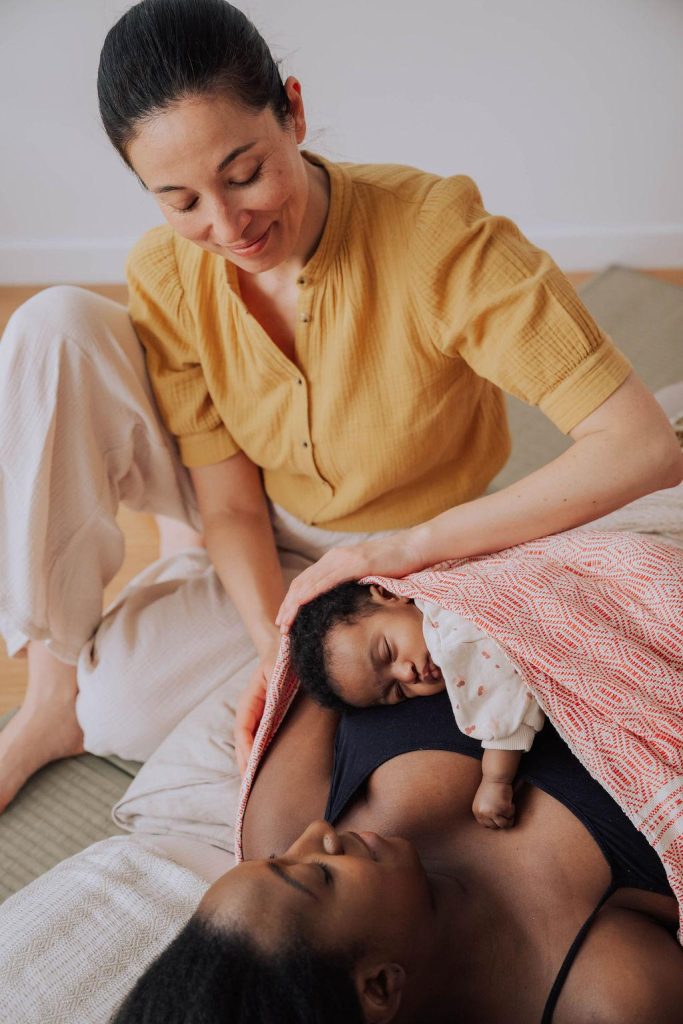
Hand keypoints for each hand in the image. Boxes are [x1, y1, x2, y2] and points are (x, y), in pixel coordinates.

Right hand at [235, 638, 278, 774]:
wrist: (283, 650)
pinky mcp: (266, 720)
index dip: (245, 749)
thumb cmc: (280, 659)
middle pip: (243, 742)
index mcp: (249, 700)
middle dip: (244, 764)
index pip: (243, 729)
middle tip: (247, 788)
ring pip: (249, 744)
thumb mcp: (275, 671)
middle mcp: (250, 711)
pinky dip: (257, 757)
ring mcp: (257, 717)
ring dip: (248, 764)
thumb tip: (269, 712)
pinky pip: (259, 741)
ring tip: (250, 787)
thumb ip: (272, 690)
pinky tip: (260, 770)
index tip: (249, 767)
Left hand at [275, 531, 424, 631]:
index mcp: (336, 560)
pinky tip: (300, 604)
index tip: (285, 619)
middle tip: (280, 626)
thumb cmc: (397, 564)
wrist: (416, 547)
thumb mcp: (368, 575)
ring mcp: (344, 560)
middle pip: (302, 583)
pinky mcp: (356, 564)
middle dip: (287, 606)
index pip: (307, 582)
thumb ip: (353, 583)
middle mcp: (335, 557)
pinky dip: (310, 593)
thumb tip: (344, 602)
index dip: (292, 601)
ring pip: (310, 583)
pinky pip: (327, 580)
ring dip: (294, 604)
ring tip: (285, 623)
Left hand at [472, 779, 515, 828]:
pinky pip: (511, 815)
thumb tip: (494, 825)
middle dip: (502, 820)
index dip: (494, 822)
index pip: (486, 825)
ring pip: (504, 824)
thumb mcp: (483, 802)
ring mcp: (493, 812)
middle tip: (505, 811)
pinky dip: (513, 809)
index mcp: (477, 811)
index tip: (499, 817)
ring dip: (509, 817)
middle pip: (495, 827)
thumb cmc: (490, 787)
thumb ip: (485, 813)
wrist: (496, 777)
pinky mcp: (503, 809)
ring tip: (508, 807)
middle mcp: (483, 813)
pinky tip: (510, 801)